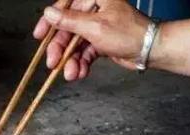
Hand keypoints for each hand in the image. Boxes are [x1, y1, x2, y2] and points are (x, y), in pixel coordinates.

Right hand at [33, 0, 150, 79]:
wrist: (150, 51)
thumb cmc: (129, 33)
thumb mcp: (94, 27)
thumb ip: (69, 21)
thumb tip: (49, 13)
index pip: (65, 6)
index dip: (50, 22)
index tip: (40, 35)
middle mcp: (95, 10)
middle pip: (68, 29)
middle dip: (60, 49)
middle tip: (53, 62)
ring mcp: (97, 27)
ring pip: (75, 44)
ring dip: (70, 60)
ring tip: (70, 73)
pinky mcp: (100, 41)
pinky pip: (84, 52)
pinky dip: (80, 63)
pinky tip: (79, 72)